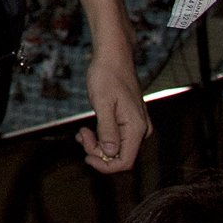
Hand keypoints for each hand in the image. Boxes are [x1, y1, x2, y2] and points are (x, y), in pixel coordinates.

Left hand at [77, 51, 149, 172]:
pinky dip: (101, 137)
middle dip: (97, 152)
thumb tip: (109, 154)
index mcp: (136, 128)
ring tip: (82, 131)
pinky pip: (116, 137)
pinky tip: (86, 131)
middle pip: (120, 156)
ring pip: (117, 148)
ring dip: (97, 145)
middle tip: (81, 134)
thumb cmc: (106, 75)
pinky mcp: (130, 120)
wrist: (114, 55)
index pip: (125, 162)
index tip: (85, 157)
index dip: (105, 166)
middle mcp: (141, 129)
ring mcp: (136, 125)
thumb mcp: (102, 102)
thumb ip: (107, 130)